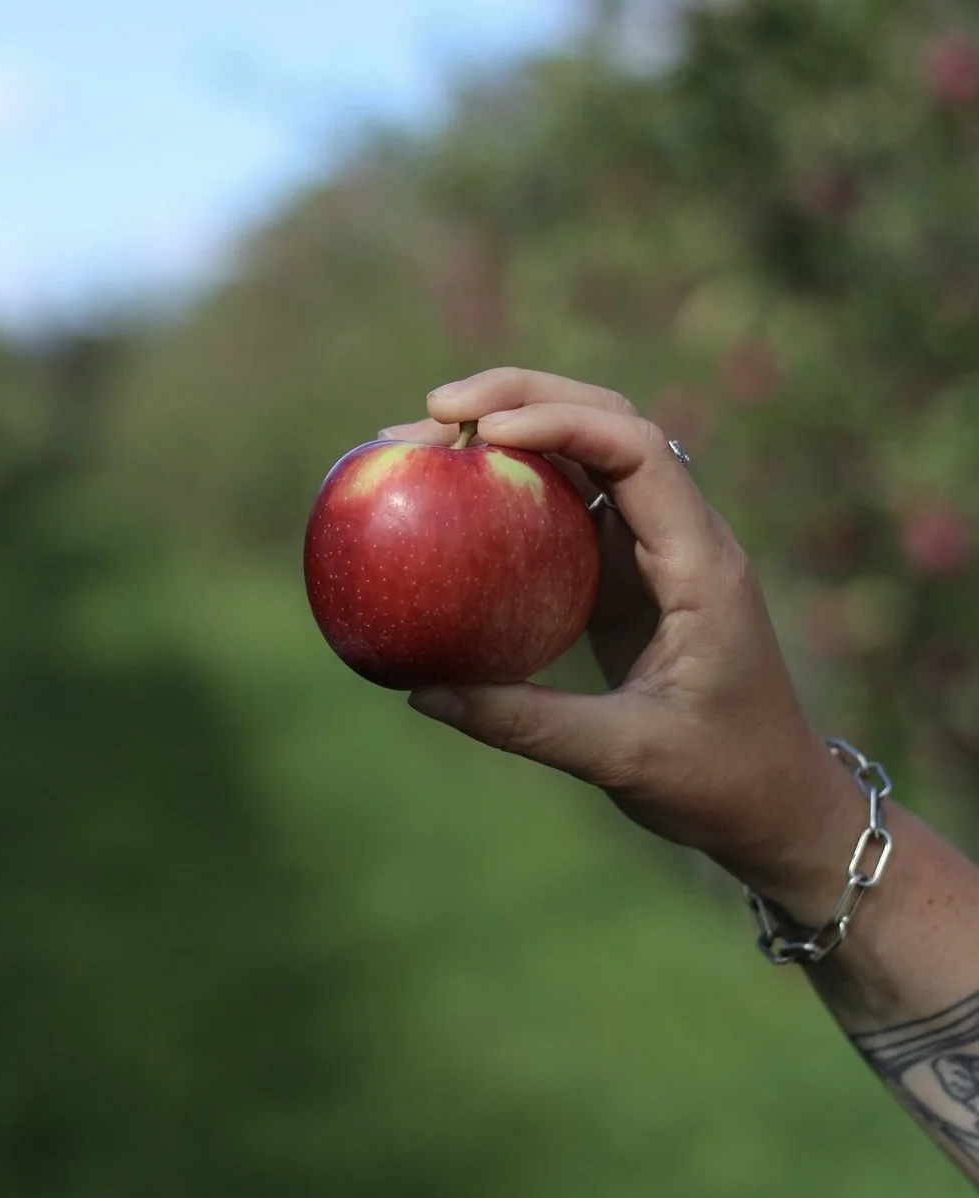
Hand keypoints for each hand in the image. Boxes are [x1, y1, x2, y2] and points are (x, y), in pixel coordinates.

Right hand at [381, 367, 863, 907]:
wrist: (777, 800)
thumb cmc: (718, 782)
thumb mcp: (621, 757)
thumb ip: (523, 723)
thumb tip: (420, 693)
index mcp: (700, 564)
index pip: (637, 451)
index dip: (561, 421)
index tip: (481, 433)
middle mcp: (682, 535)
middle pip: (609, 420)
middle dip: (522, 397)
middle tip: (431, 408)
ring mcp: (656, 546)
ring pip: (587, 450)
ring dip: (513, 428)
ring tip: (427, 436)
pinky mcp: (630, 570)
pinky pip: (570, 502)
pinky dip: (513, 482)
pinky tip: (452, 491)